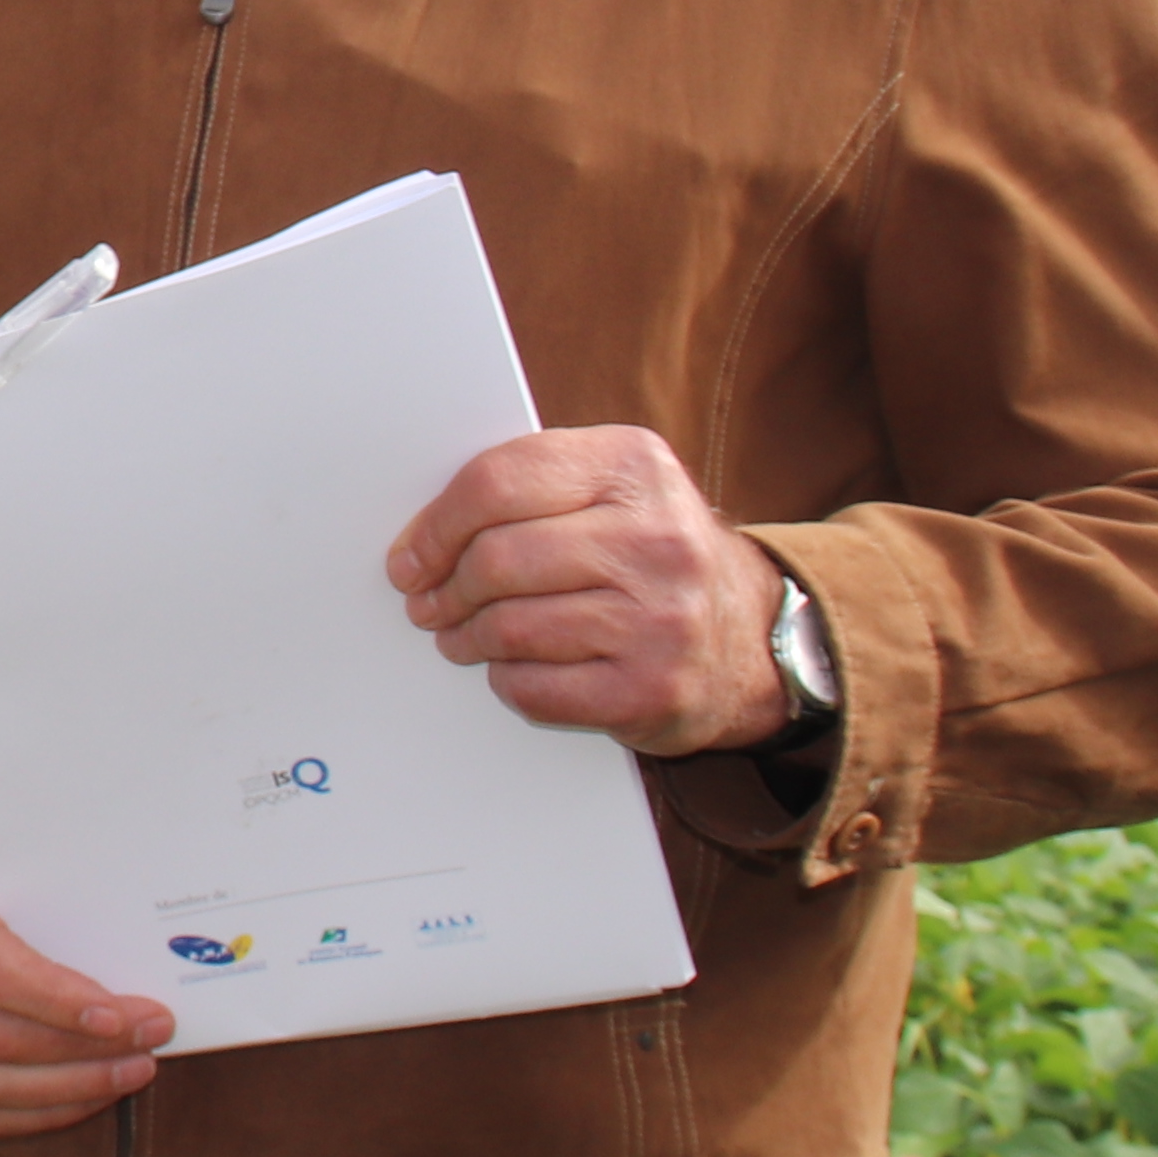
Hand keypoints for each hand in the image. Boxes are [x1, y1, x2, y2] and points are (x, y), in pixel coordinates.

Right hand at [0, 670, 170, 1138]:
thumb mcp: (13, 819)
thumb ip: (67, 848)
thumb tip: (168, 886)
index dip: (53, 999)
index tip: (126, 1013)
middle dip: (85, 1048)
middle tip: (156, 1033)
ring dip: (68, 1088)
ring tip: (133, 1069)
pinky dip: (35, 1112)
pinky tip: (87, 1093)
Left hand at [385, 426, 792, 759]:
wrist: (749, 637)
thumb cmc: (650, 555)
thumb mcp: (611, 489)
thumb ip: (529, 489)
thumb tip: (420, 536)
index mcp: (635, 466)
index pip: (498, 482)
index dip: (435, 525)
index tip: (409, 555)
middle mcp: (658, 538)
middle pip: (496, 559)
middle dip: (445, 587)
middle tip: (428, 602)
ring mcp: (661, 618)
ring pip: (508, 627)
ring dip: (468, 637)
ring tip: (463, 636)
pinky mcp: (651, 690)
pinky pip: (533, 687)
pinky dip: (507, 679)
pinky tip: (514, 667)